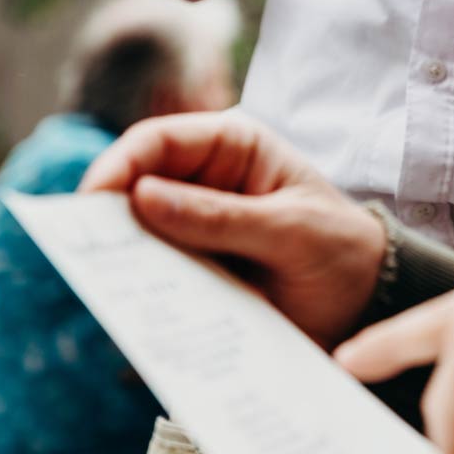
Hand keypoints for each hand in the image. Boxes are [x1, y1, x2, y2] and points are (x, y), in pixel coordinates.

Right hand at [80, 112, 384, 348]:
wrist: (370, 305)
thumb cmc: (342, 250)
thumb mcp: (291, 230)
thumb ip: (222, 217)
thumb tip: (142, 197)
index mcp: (234, 147)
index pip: (159, 141)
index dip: (120, 164)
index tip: (93, 200)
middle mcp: (206, 182)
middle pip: (137, 187)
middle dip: (109, 216)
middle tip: (84, 250)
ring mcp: (197, 229)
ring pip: (139, 236)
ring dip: (122, 258)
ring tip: (106, 285)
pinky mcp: (196, 272)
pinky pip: (156, 277)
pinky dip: (142, 291)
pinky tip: (135, 312)